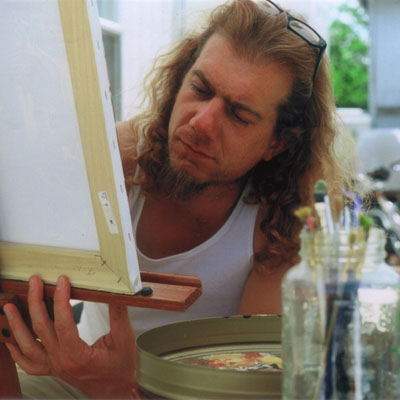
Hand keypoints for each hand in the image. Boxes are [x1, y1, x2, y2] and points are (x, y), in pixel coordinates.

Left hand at [4, 275, 137, 398]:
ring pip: (27, 346)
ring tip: (9, 306)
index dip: (61, 299)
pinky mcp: (53, 369)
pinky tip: (10, 338)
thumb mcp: (124, 337)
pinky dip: (16, 350)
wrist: (117, 390)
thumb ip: (118, 312)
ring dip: (16, 325)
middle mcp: (61, 362)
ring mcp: (55, 367)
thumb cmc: (122, 365)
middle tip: (34, 281)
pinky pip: (28, 363)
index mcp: (78, 355)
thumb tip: (115, 291)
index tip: (62, 280)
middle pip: (40, 329)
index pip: (63, 323)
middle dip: (35, 302)